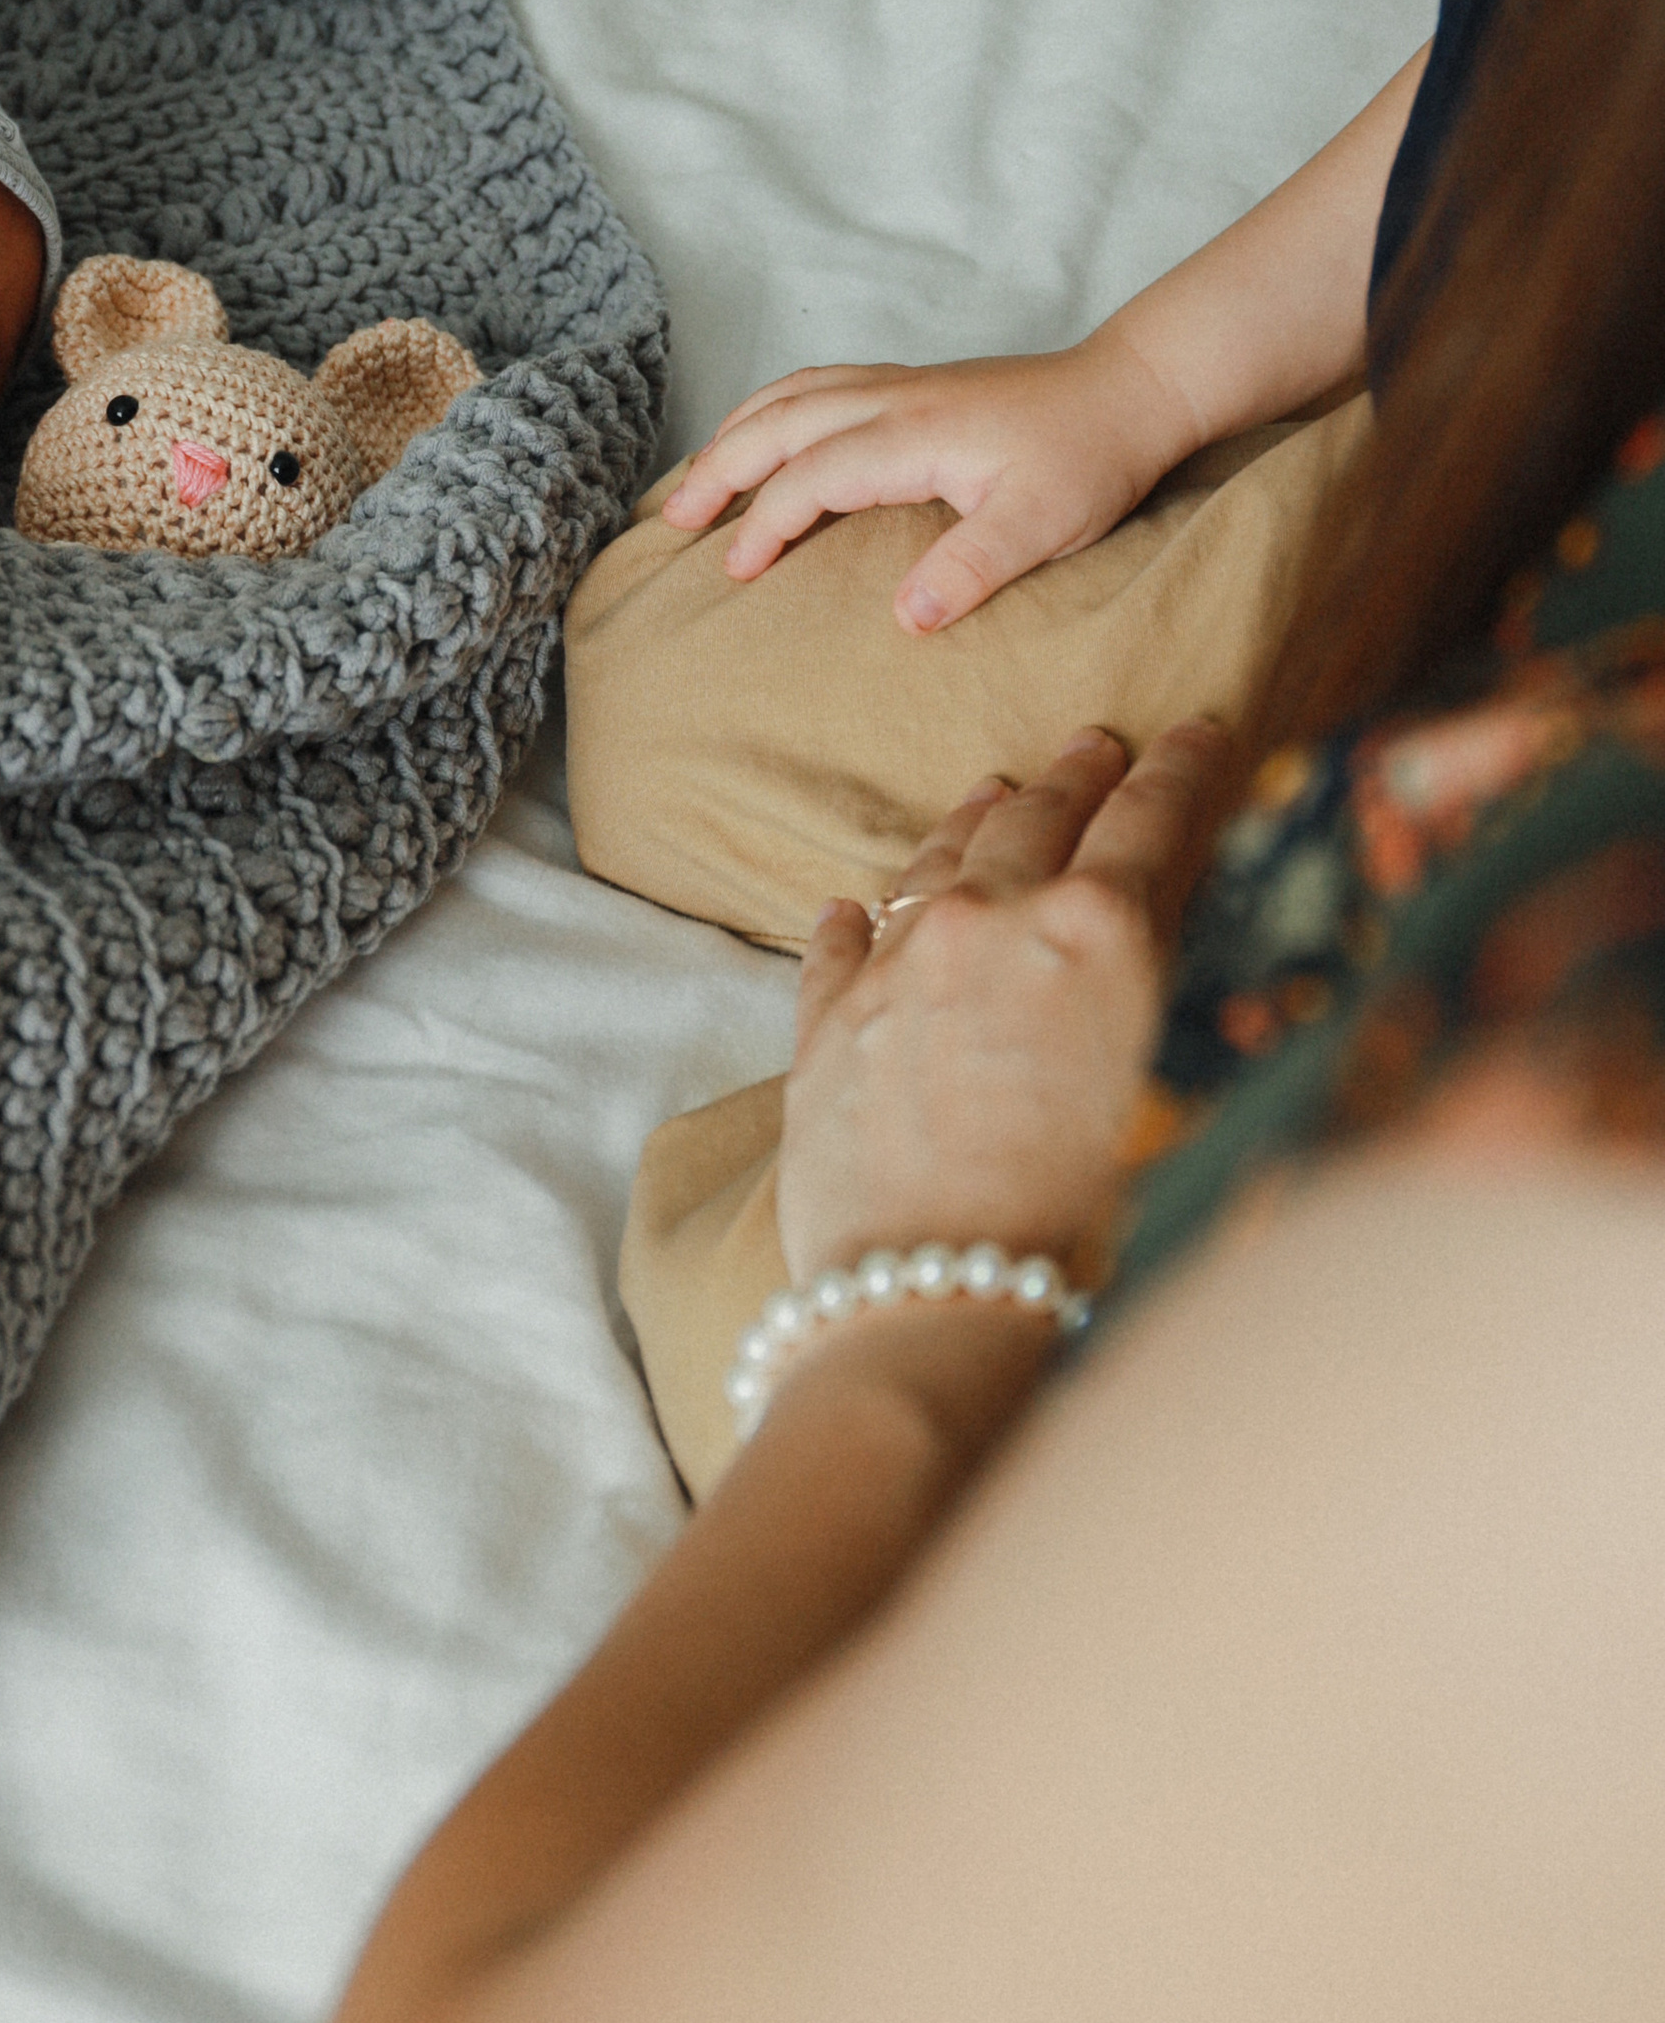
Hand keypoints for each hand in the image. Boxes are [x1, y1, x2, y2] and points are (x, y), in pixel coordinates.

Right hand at [657, 323, 1202, 627]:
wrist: (1131, 389)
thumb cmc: (1091, 459)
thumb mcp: (1044, 525)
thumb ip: (971, 569)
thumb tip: (904, 619)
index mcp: (912, 435)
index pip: (809, 478)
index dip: (765, 524)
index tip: (737, 573)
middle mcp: (892, 399)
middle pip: (777, 424)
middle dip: (718, 471)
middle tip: (674, 523)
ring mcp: (900, 384)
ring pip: (791, 394)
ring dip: (736, 432)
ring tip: (698, 478)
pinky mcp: (912, 384)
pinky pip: (817, 384)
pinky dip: (772, 408)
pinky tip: (765, 433)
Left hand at [776, 718, 1229, 1294]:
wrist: (932, 1292)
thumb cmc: (1077, 1220)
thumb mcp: (1152, 1083)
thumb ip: (1141, 989)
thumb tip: (1146, 938)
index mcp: (1095, 932)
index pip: (1149, 817)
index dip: (1179, 767)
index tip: (1195, 730)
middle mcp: (990, 921)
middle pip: (1037, 815)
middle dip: (1074, 774)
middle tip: (1093, 745)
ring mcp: (898, 961)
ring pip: (936, 857)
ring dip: (972, 817)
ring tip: (994, 790)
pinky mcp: (828, 1017)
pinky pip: (843, 939)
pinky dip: (857, 917)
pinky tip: (852, 906)